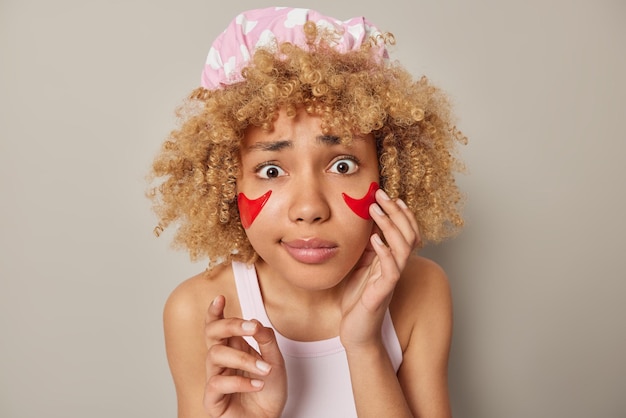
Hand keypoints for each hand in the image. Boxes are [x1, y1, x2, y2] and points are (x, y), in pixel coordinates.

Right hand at [203, 295, 286, 417]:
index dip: (214, 312)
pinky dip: (240, 382)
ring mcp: (215, 379)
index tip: (220, 298)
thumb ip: (266, 341)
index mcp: (233, 348)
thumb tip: (256, 323)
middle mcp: (221, 361)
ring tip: (265, 369)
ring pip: (215, 355)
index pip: (217, 326)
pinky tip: (258, 385)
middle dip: (230, 325)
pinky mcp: (212, 399)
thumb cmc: (268, 393)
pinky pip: (217, 383)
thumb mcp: (275, 362)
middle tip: (252, 327)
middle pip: (212, 333)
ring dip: (244, 359)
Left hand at [340, 189, 420, 349]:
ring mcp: (390, 280)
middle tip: (381, 194)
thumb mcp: (359, 267)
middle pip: (409, 234)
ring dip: (391, 226)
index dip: (401, 213)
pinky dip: (384, 253)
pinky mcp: (382, 293)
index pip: (406, 231)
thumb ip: (365, 248)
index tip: (389, 195)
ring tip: (377, 210)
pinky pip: (390, 271)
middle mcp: (395, 268)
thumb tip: (364, 225)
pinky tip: (374, 241)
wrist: (357, 332)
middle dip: (396, 212)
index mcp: (391, 260)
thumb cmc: (357, 301)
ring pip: (403, 248)